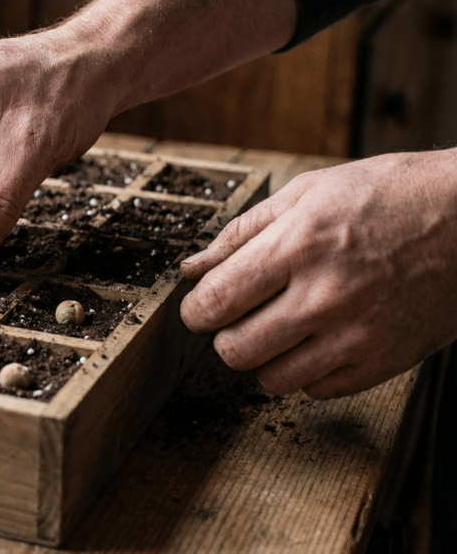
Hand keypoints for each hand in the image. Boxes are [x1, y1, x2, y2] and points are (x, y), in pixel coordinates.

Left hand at [180, 149, 456, 397]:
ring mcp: (356, 334)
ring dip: (265, 358)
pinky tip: (320, 340)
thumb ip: (241, 233)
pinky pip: (316, 390)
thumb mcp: (307, 193)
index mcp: (297, 246)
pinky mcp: (384, 361)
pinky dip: (308, 372)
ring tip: (282, 329)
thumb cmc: (390, 196)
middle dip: (226, 335)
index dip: (195, 310)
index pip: (213, 303)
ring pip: (270, 379)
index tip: (202, 307)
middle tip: (241, 318)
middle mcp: (324, 296)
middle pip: (234, 350)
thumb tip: (192, 268)